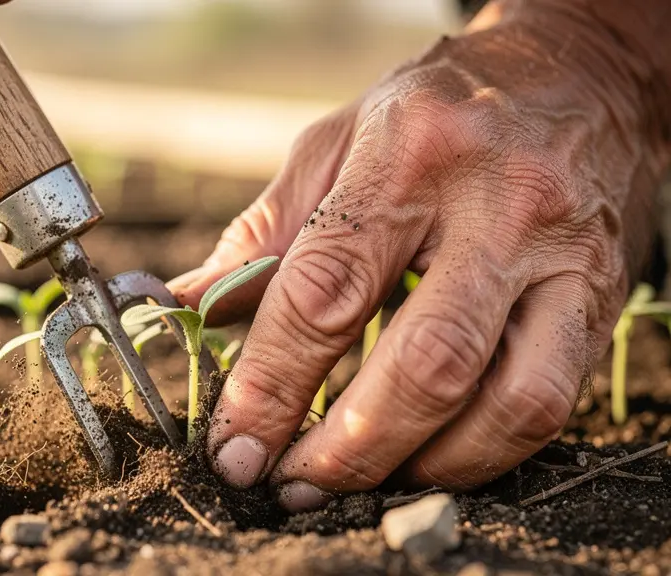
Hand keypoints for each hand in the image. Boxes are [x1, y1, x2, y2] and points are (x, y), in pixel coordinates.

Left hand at [170, 0, 670, 510]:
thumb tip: (180, 305)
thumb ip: (261, 235)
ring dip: (415, 465)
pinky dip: (479, 454)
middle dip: (344, 447)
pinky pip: (549, 403)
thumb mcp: (334, 144)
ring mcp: (561, 255)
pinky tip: (424, 459)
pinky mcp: (600, 296)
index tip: (234, 444)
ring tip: (348, 482)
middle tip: (287, 483)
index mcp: (406, 154)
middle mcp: (497, 202)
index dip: (272, 383)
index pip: (327, 288)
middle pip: (424, 361)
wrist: (573, 76)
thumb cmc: (433, 113)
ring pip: (502, 398)